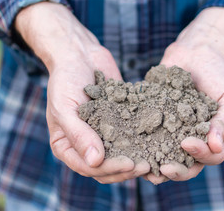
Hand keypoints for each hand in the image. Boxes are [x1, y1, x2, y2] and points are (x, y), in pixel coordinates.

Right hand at [15, 2, 149, 182]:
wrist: (79, 55)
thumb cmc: (65, 79)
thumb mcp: (65, 107)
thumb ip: (78, 134)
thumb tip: (95, 162)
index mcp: (66, 146)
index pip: (88, 167)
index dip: (110, 169)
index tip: (130, 164)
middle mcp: (84, 144)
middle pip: (106, 167)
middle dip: (126, 168)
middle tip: (147, 165)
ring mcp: (102, 134)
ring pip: (120, 155)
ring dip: (136, 158)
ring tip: (156, 156)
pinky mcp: (117, 122)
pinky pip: (129, 135)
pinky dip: (142, 141)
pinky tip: (158, 140)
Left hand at [144, 7, 223, 183]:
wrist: (196, 52)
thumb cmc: (218, 73)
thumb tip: (215, 147)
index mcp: (217, 137)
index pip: (212, 156)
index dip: (200, 155)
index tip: (186, 143)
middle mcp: (196, 139)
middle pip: (189, 165)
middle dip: (177, 170)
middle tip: (163, 169)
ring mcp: (176, 133)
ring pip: (169, 157)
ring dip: (158, 166)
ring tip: (145, 169)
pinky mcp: (158, 123)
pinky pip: (151, 139)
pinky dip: (143, 147)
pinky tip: (131, 151)